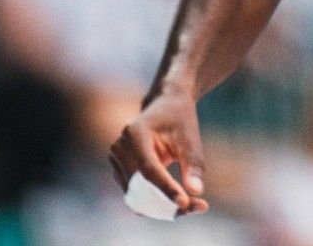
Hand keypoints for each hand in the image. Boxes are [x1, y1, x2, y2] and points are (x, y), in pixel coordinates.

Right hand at [107, 90, 208, 215]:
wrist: (165, 105)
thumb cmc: (179, 119)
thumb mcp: (191, 137)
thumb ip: (193, 163)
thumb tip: (196, 191)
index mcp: (135, 133)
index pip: (149, 169)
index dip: (166, 188)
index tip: (185, 202)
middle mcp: (119, 147)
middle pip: (140, 185)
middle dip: (166, 201)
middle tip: (198, 207)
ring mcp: (115, 159)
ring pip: (137, 194)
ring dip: (161, 205)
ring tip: (193, 206)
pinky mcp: (118, 170)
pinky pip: (134, 193)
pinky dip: (155, 201)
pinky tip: (177, 203)